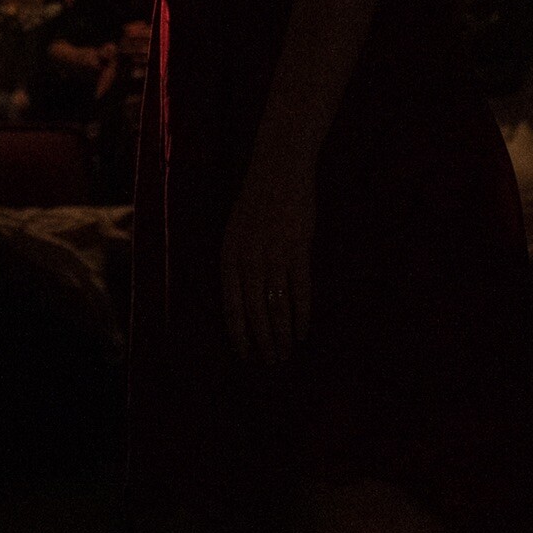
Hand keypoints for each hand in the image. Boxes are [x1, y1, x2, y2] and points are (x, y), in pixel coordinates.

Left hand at [221, 155, 315, 365]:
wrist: (278, 171)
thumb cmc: (256, 202)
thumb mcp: (236, 232)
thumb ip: (238, 264)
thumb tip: (243, 301)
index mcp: (229, 256)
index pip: (231, 306)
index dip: (239, 334)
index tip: (246, 354)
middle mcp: (248, 259)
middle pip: (255, 312)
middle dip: (263, 341)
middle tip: (272, 361)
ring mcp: (274, 255)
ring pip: (278, 306)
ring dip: (282, 333)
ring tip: (287, 351)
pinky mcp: (298, 249)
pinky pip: (300, 290)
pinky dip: (302, 314)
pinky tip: (303, 330)